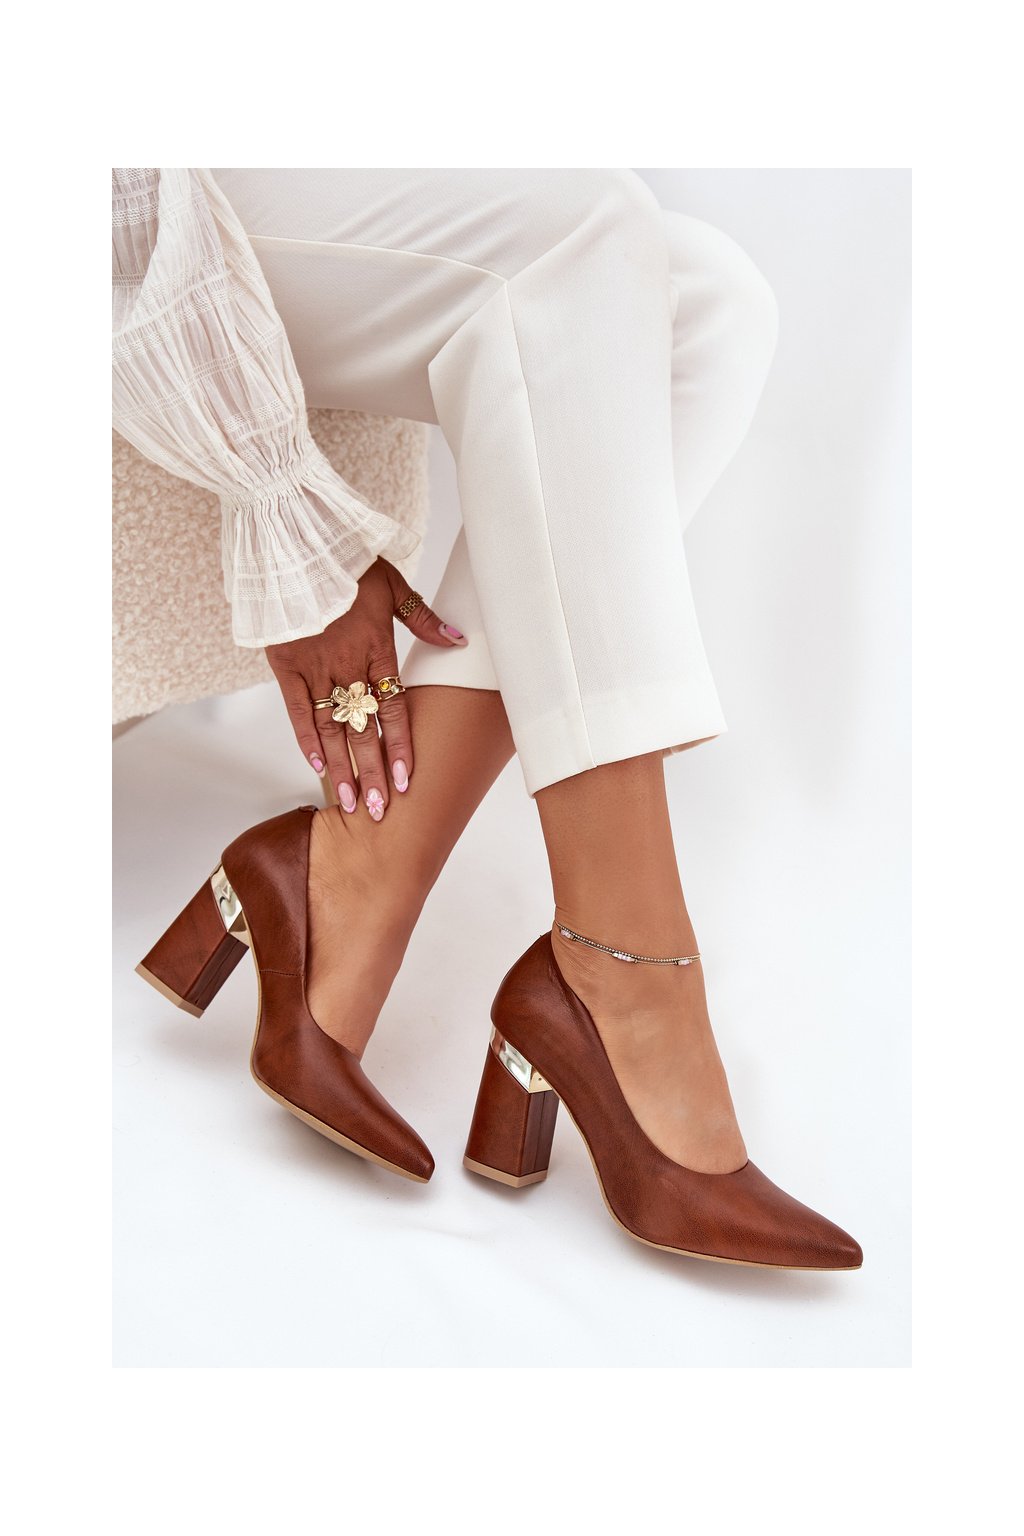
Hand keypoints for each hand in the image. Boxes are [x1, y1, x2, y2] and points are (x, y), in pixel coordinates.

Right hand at [266, 558, 466, 818]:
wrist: (296, 543)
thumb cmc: (348, 563)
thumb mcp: (393, 585)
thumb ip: (423, 619)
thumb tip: (459, 640)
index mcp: (376, 650)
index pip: (394, 709)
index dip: (400, 746)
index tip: (407, 781)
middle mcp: (347, 666)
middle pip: (363, 729)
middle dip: (372, 773)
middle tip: (379, 811)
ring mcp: (314, 668)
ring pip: (331, 728)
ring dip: (341, 767)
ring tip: (350, 803)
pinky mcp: (285, 665)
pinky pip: (296, 709)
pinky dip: (305, 738)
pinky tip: (317, 766)